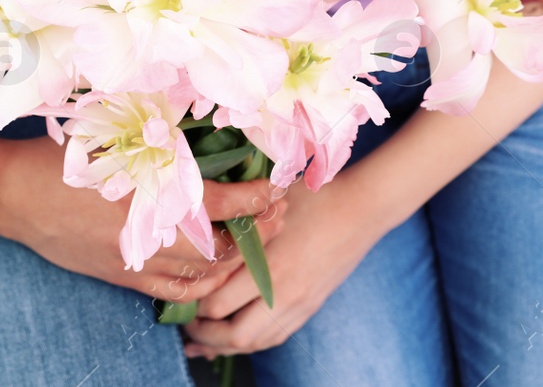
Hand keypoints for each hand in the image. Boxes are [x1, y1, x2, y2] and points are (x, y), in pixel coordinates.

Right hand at [0, 135, 286, 301]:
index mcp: (149, 193)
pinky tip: (215, 269)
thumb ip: (159, 135)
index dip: (256, 198)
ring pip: (202, 273)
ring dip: (234, 258)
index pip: (221, 204)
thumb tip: (204, 119)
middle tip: (277, 213)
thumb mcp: (113, 133)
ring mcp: (135, 260)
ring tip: (254, 238)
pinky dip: (202, 283)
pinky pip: (174, 291)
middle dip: (255, 230)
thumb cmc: (62, 155)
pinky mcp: (122, 275)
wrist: (13, 194)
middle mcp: (148, 234)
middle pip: (220, 245)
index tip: (277, 187)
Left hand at [181, 174, 384, 358]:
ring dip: (226, 345)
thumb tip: (202, 224)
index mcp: (269, 265)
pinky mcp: (310, 307)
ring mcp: (299, 304)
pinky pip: (276, 337)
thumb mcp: (270, 201)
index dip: (194, 305)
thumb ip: (238, 219)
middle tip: (186, 325)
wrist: (362, 208)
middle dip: (204, 335)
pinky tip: (238, 338)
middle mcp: (283, 293)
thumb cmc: (313, 196)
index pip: (218, 304)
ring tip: (204, 342)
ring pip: (256, 343)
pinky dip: (252, 342)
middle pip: (234, 335)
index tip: (181, 294)